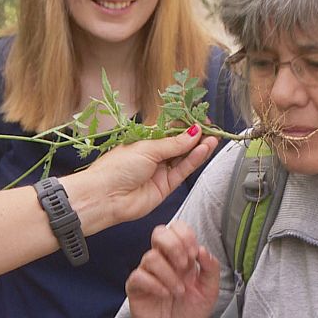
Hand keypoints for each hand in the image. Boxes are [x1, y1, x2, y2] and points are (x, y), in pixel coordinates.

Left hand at [65, 125, 218, 231]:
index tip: (201, 120)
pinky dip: (194, 160)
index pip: (171, 130)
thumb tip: (193, 132)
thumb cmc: (116, 168)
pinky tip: (203, 150)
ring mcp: (160, 171)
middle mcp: (154, 155)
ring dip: (199, 148)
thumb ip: (174, 143)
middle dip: (196, 136)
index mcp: (145, 141)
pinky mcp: (166, 186)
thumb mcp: (147, 148)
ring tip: (212, 139)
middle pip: (180, 144)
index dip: (186, 125)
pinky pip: (183, 171)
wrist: (104, 197)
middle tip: (211, 129)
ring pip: (184, 157)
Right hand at [126, 221, 219, 317]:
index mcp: (180, 255)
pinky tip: (165, 294)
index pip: (176, 228)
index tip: (194, 254)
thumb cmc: (191, 310)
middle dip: (174, 246)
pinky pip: (138, 276)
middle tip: (184, 265)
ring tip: (179, 290)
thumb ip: (211, 268)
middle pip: (159, 233)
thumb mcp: (209, 289)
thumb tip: (203, 250)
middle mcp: (163, 260)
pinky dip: (155, 285)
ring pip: (151, 257)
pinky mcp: (136, 287)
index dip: (186, 236)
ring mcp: (148, 272)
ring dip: (169, 274)